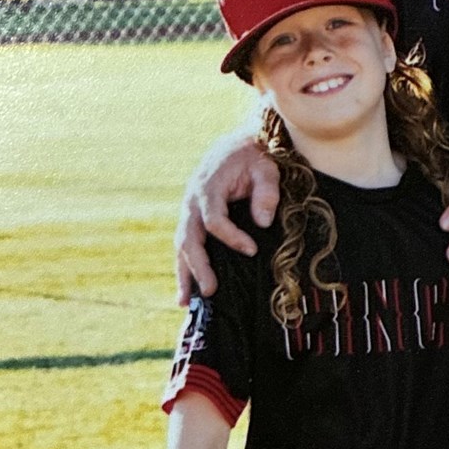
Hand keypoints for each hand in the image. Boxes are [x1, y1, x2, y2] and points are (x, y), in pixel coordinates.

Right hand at [175, 135, 280, 303]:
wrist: (239, 146)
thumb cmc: (255, 159)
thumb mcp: (266, 169)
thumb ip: (266, 192)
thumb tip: (263, 222)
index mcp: (209, 188)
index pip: (214, 220)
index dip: (231, 237)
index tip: (252, 249)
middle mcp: (192, 201)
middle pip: (190, 238)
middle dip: (199, 266)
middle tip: (212, 289)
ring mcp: (189, 211)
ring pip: (182, 246)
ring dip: (184, 274)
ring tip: (186, 302)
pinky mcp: (193, 219)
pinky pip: (185, 246)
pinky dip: (184, 268)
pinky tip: (186, 294)